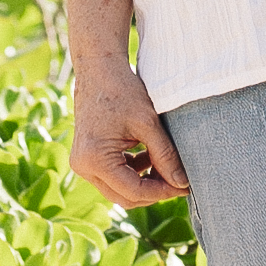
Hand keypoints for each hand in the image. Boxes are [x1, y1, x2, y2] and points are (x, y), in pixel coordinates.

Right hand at [70, 59, 188, 206]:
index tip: (184, 186)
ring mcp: (82, 164)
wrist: (98, 69)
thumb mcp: (148, 123)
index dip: (162, 192)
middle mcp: (83, 167)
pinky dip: (133, 173)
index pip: (133, 191)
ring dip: (144, 183)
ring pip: (118, 190)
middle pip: (124, 197)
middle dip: (153, 192)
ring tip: (166, 167)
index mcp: (95, 159)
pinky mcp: (86, 158)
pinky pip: (112, 177)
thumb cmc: (123, 90)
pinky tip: (149, 157)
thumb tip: (182, 183)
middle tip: (179, 182)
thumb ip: (165, 155)